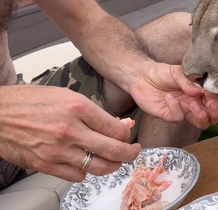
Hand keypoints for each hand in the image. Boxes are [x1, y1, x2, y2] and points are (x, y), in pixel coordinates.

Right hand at [0, 85, 140, 181]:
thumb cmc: (29, 101)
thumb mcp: (66, 96)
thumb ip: (95, 113)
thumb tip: (119, 125)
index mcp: (76, 108)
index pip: (116, 129)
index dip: (127, 134)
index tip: (128, 135)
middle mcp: (68, 130)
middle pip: (113, 150)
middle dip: (130, 153)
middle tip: (133, 151)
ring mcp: (57, 150)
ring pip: (98, 167)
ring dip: (111, 165)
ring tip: (114, 160)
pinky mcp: (45, 165)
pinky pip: (77, 176)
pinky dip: (86, 171)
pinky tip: (86, 162)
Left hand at [128, 61, 217, 128]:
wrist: (141, 76)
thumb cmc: (161, 72)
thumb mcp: (177, 71)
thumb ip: (189, 81)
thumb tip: (201, 91)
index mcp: (198, 92)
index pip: (214, 101)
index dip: (216, 101)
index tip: (210, 94)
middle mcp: (193, 103)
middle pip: (212, 117)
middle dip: (214, 113)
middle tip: (208, 104)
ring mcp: (183, 111)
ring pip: (201, 123)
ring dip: (201, 116)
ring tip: (192, 105)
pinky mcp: (169, 116)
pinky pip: (179, 118)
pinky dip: (176, 108)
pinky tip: (169, 97)